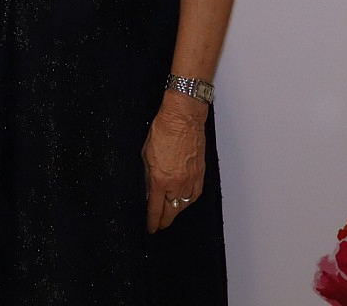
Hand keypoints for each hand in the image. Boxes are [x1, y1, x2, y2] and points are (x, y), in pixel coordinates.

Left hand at [142, 103, 206, 232]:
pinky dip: (189, 200)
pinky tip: (184, 201)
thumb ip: (148, 176)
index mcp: (160, 179)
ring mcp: (191, 179)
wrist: (183, 118)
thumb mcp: (146, 155)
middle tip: (160, 225)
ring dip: (176, 211)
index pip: (156, 209)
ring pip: (184, 205)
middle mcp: (177, 183)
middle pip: (171, 211)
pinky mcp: (200, 174)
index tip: (151, 227)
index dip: (153, 221)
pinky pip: (195, 194)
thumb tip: (150, 190)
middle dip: (165, 221)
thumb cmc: (163, 131)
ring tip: (170, 214)